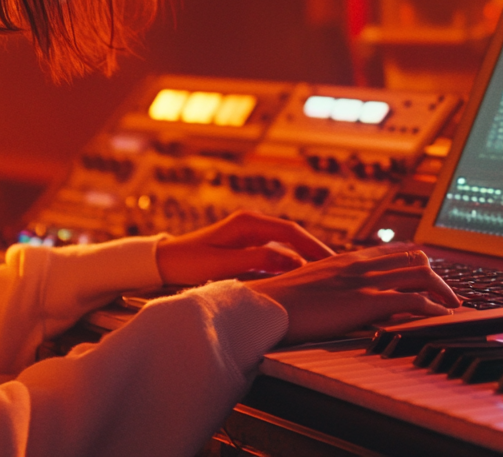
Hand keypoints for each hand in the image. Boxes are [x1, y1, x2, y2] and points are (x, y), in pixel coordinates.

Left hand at [156, 210, 334, 285]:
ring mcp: (250, 235)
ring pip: (286, 246)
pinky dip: (289, 264)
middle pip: (293, 236)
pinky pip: (275, 254)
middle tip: (337, 269)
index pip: (291, 232)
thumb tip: (291, 261)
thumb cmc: (190, 262)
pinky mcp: (246, 248)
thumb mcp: (224, 264)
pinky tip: (300, 278)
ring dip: (304, 258)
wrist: (166, 262)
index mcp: (248, 223)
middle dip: (314, 251)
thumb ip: (258, 261)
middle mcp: (252, 225)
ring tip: (324, 275)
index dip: (313, 246)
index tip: (331, 262)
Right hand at [246, 245, 458, 343]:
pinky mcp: (367, 302)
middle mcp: (360, 264)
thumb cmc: (277, 302)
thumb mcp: (305, 287)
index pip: (391, 250)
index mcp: (345, 258)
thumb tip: (331, 298)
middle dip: (436, 275)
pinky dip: (433, 308)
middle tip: (447, 292)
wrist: (264, 306)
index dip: (415, 258)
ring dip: (443, 290)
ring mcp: (365, 281)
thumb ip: (324, 287)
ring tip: (453, 305)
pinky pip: (413, 300)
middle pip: (413, 258)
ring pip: (421, 274)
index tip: (428, 269)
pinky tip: (441, 316)